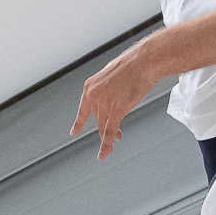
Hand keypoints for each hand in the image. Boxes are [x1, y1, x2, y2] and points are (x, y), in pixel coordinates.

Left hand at [70, 38, 162, 158]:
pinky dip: (106, 144)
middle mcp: (93, 95)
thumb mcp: (113, 77)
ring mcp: (103, 103)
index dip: (79, 122)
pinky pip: (109, 131)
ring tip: (115, 143)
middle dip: (106, 128)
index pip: (84, 109)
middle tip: (116, 136)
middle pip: (98, 118)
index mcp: (90, 86)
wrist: (142, 62)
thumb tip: (114, 100)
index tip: (73, 132)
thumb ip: (109, 90)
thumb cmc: (133, 65)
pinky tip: (105, 152)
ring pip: (103, 126)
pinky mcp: (115, 110)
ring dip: (109, 138)